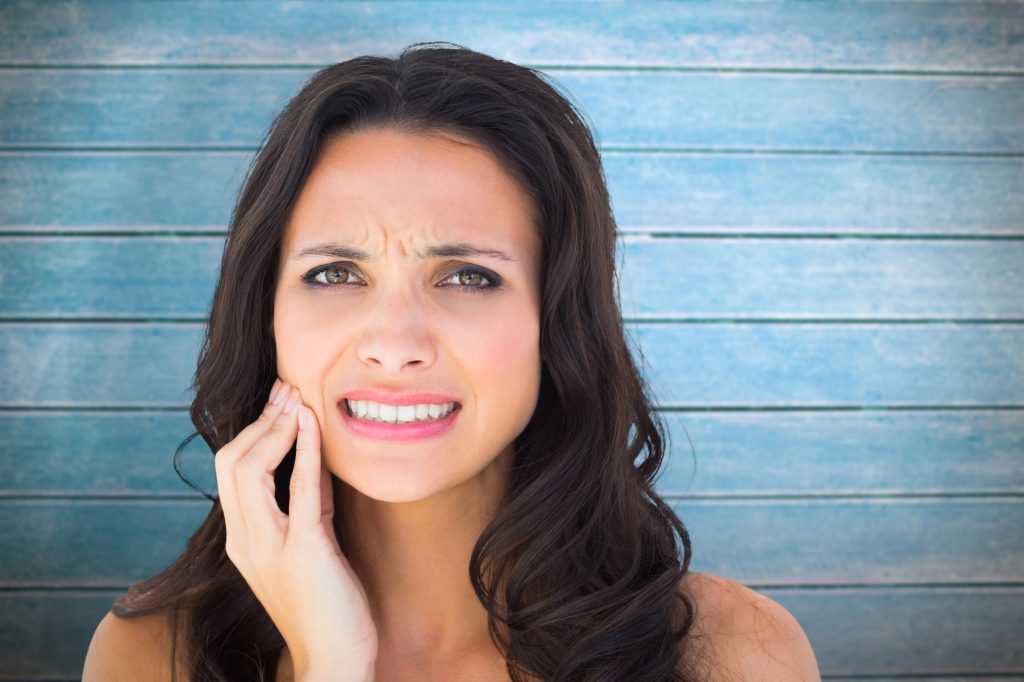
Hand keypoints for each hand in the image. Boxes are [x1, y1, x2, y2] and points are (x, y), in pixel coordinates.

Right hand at [215, 379, 378, 677]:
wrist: (334, 659)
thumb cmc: (326, 603)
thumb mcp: (310, 542)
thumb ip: (306, 502)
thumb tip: (314, 456)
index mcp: (244, 538)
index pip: (231, 470)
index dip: (253, 429)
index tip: (280, 400)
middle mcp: (246, 540)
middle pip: (231, 463)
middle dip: (260, 419)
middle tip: (287, 388)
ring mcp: (269, 546)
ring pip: (249, 470)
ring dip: (275, 427)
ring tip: (298, 398)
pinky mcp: (303, 551)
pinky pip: (298, 490)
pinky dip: (304, 450)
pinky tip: (314, 424)